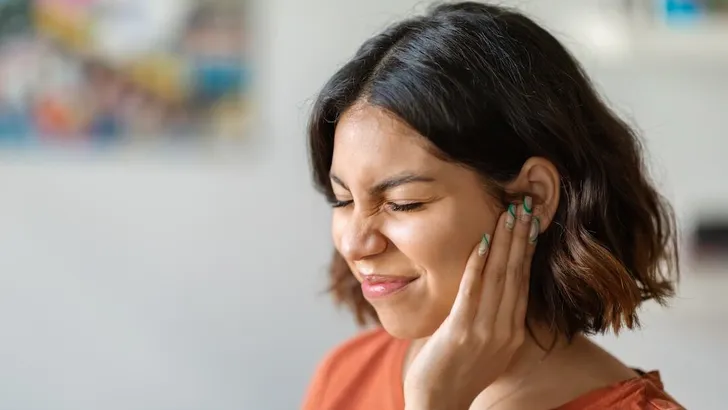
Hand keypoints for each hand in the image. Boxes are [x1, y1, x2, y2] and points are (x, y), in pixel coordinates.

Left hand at [403, 199, 539, 409]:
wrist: (438, 405)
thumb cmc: (455, 374)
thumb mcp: (484, 347)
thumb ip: (492, 320)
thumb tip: (491, 292)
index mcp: (512, 333)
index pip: (523, 282)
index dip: (527, 250)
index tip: (531, 223)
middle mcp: (505, 330)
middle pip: (517, 274)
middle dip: (522, 237)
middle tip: (527, 206)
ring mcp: (484, 332)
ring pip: (499, 277)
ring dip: (504, 242)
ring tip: (510, 214)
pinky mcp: (460, 332)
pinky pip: (472, 291)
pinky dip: (478, 264)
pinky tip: (482, 241)